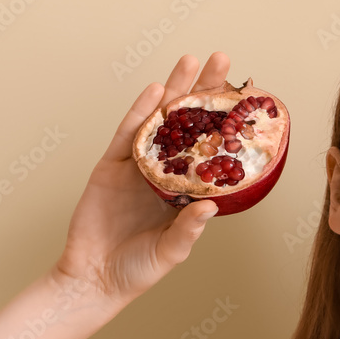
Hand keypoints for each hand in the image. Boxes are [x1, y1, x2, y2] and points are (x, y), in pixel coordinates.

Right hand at [52, 53, 229, 306]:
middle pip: (189, 124)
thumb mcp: (172, 250)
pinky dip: (141, 112)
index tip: (246, 99)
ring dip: (174, 90)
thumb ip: (189, 229)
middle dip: (204, 92)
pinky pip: (128, 134)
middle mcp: (166, 172)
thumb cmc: (138, 268)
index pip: (212, 149)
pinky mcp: (111, 166)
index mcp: (188, 190)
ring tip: (192, 61)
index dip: (225, 124)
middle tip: (223, 60)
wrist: (93, 278)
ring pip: (159, 121)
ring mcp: (138, 166)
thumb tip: (211, 207)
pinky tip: (156, 91)